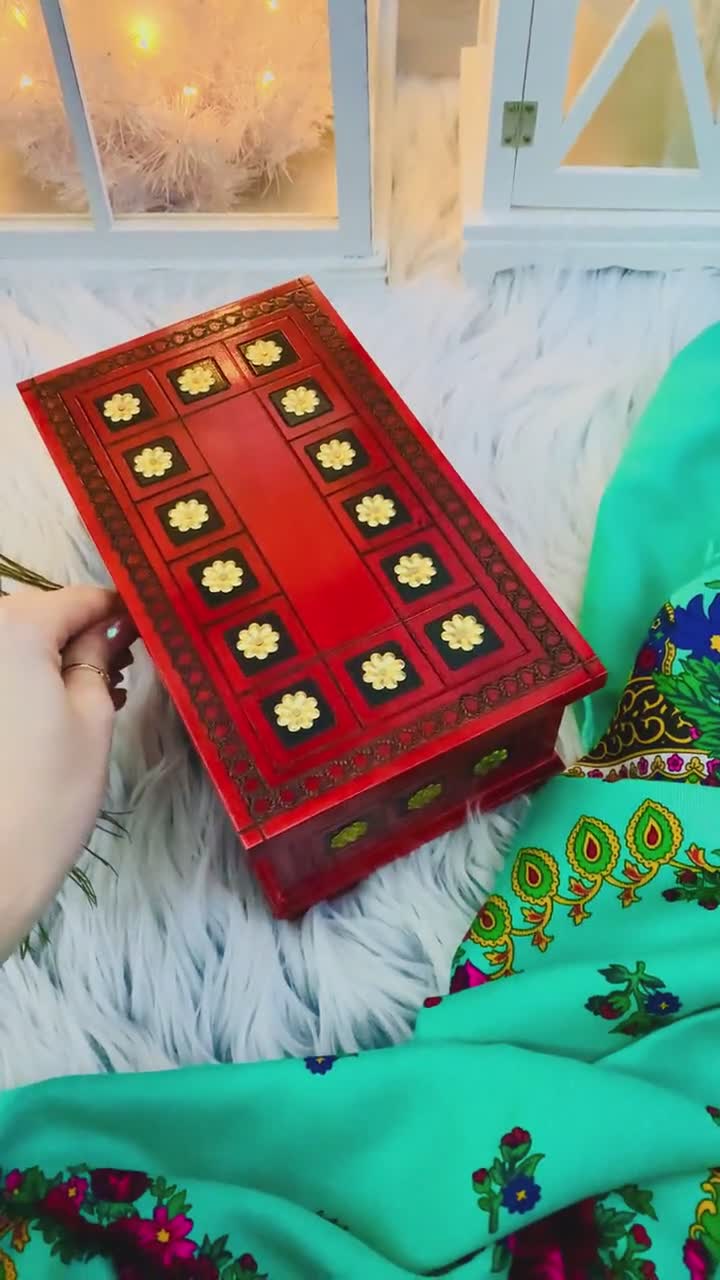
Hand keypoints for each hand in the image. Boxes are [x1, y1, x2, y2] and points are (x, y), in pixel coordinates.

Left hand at [0, 585, 134, 959]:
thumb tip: (106, 628)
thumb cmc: (49, 795)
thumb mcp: (93, 716)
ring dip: (52, 660)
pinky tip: (57, 710)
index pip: (76, 598)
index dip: (117, 609)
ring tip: (98, 696)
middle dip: (81, 636)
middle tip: (124, 668)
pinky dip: (25, 680)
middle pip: (39, 616)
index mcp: (13, 629)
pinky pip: (0, 674)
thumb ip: (98, 657)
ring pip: (15, 645)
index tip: (147, 625)